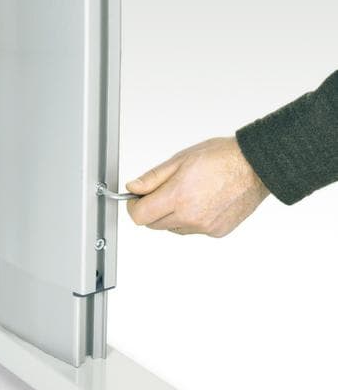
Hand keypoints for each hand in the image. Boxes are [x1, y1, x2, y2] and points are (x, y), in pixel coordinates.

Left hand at [126, 137, 269, 237]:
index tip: (136, 199)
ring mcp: (204, 227)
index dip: (133, 206)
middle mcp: (190, 217)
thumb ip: (153, 178)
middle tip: (164, 191)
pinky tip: (203, 201)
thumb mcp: (180, 160)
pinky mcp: (217, 232)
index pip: (140, 216)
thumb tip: (133, 188)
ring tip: (188, 193)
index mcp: (178, 196)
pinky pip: (193, 230)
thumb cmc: (221, 157)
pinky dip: (191, 219)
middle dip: (152, 209)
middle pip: (154, 224)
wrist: (255, 167)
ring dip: (172, 215)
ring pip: (173, 228)